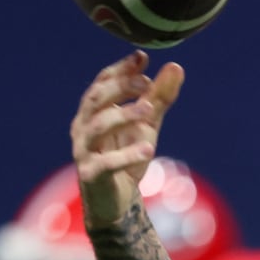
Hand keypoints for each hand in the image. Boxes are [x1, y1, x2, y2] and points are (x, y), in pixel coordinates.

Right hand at [70, 50, 183, 226]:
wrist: (118, 202)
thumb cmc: (128, 158)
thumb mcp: (148, 126)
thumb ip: (160, 98)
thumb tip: (176, 67)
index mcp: (93, 111)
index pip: (102, 83)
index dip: (120, 69)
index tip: (141, 57)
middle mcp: (83, 126)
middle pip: (96, 99)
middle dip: (120, 87)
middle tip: (146, 83)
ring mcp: (84, 150)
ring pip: (97, 126)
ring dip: (123, 115)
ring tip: (149, 110)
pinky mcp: (92, 175)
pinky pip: (106, 162)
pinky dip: (127, 155)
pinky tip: (148, 149)